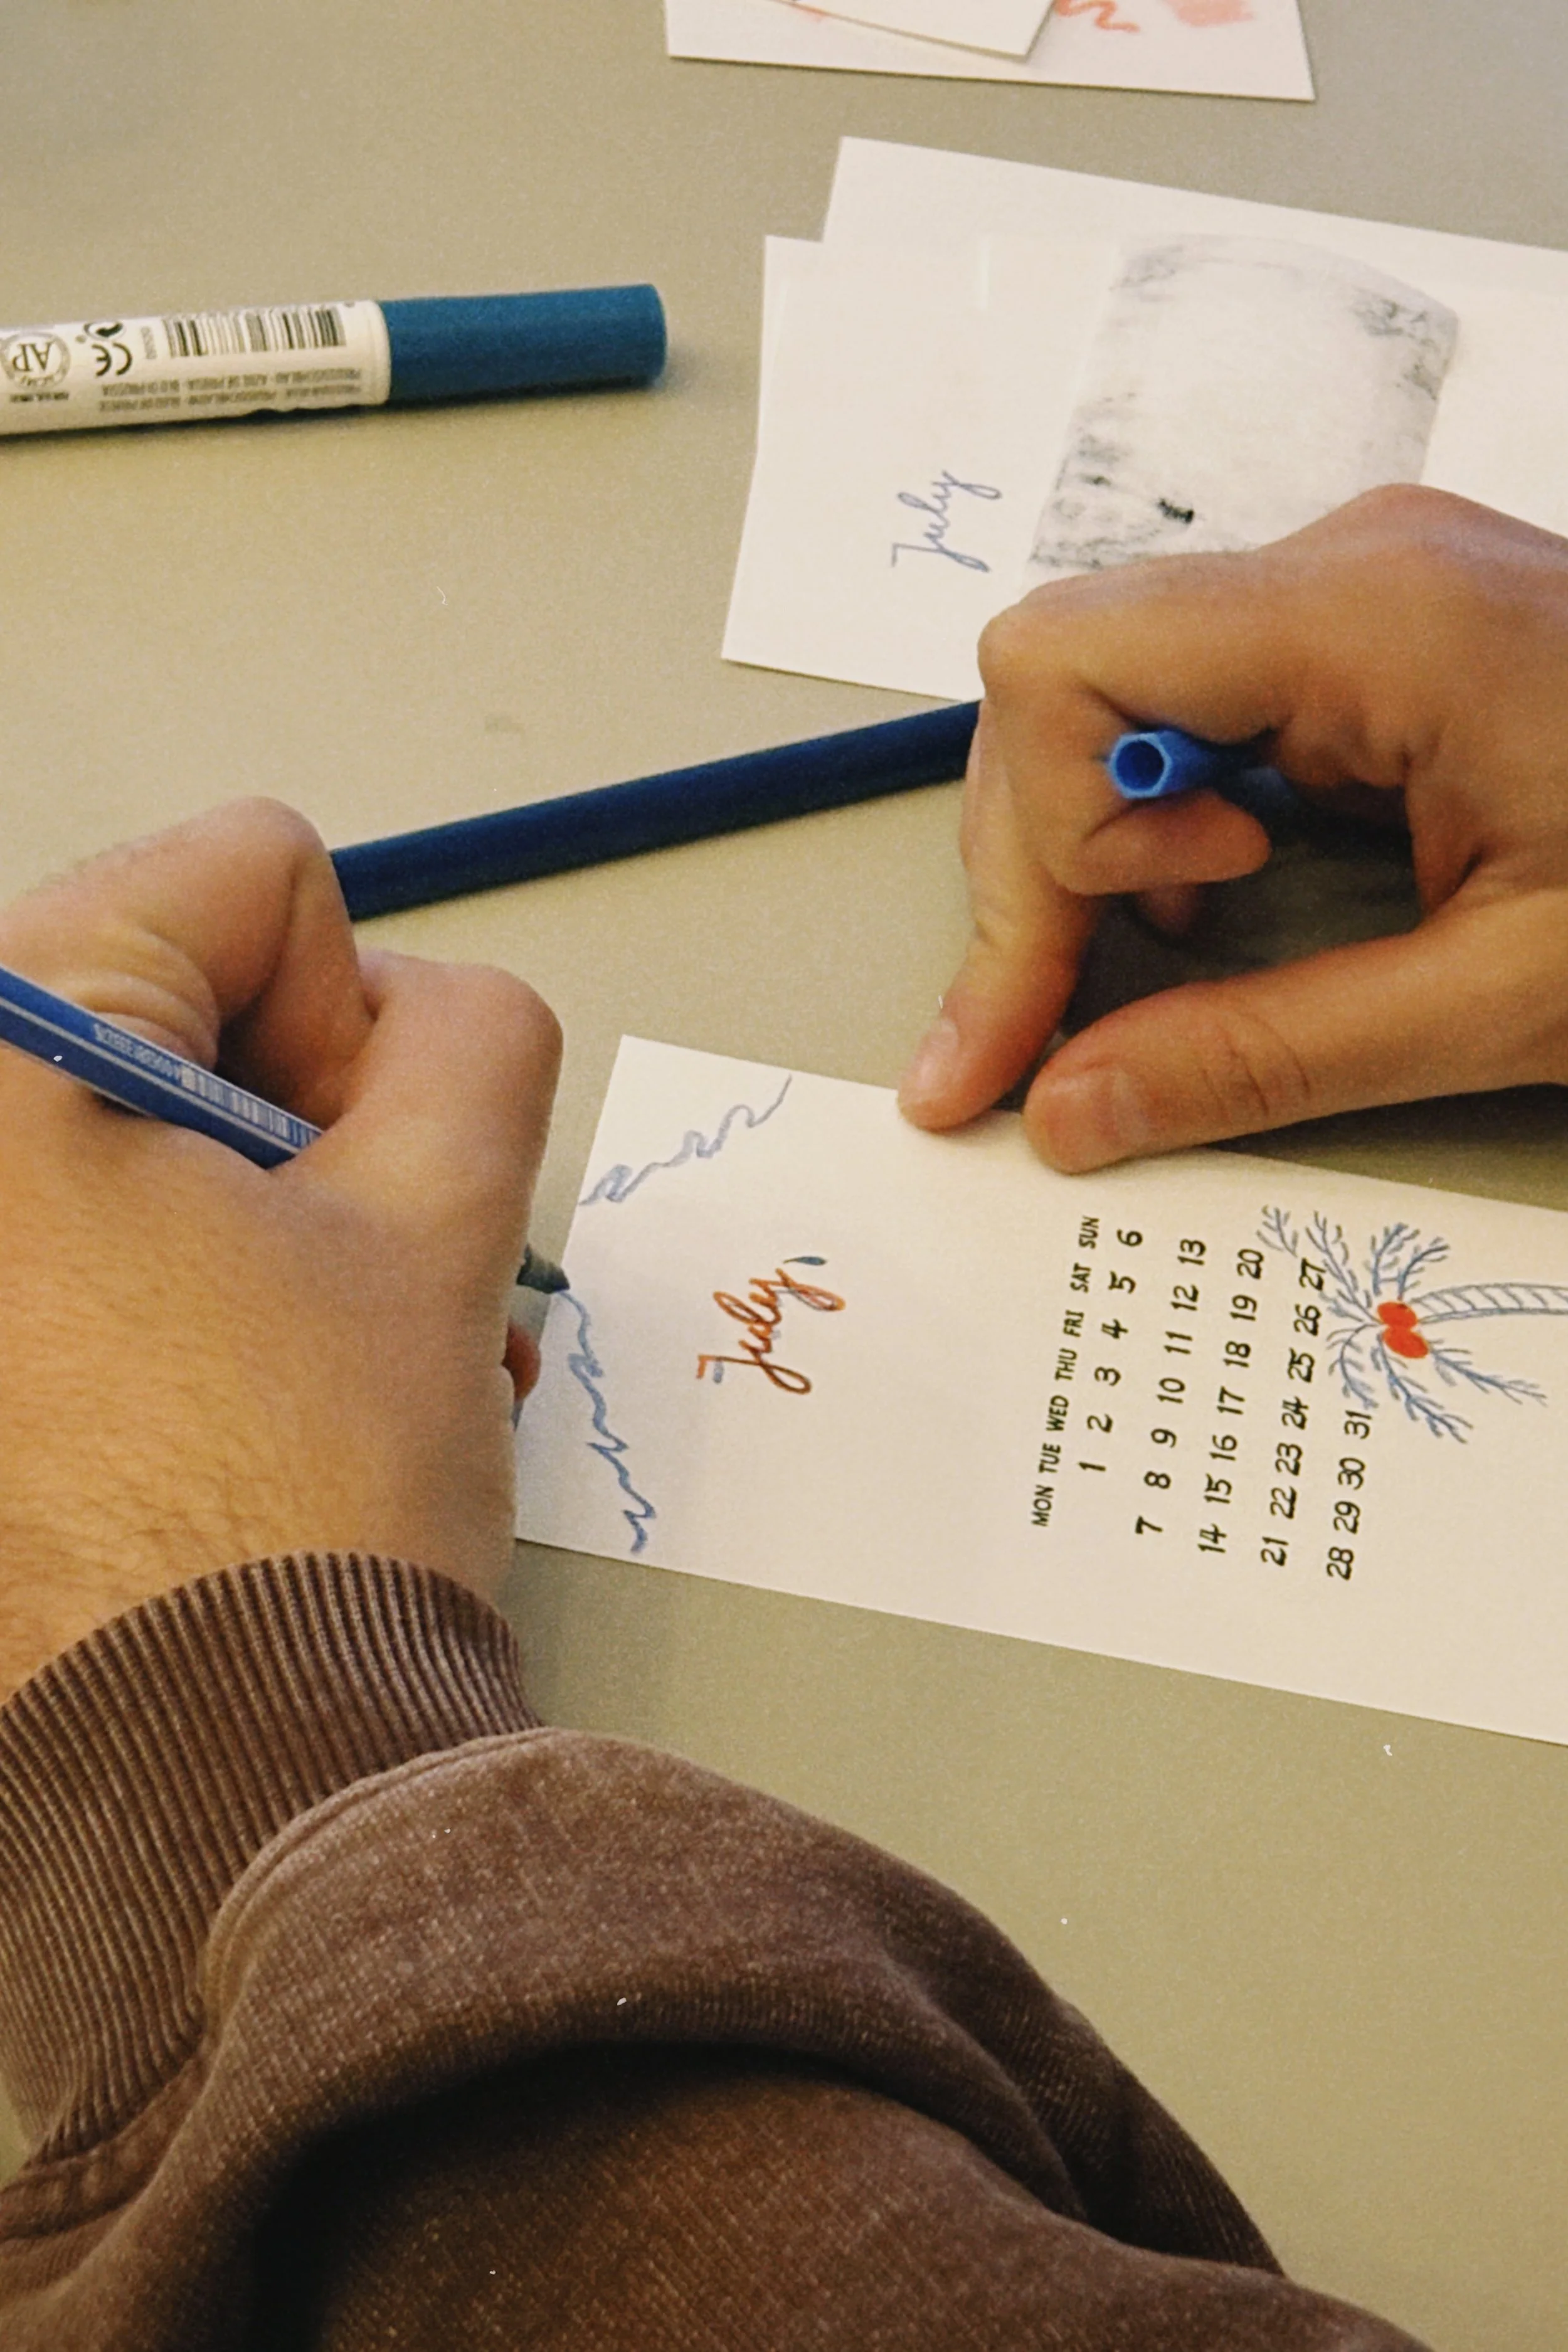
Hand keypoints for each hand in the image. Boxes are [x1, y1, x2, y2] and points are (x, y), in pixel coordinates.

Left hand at [0, 800, 558, 1697]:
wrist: (217, 1782)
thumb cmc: (295, 1513)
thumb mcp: (437, 1222)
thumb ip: (476, 1036)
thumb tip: (432, 1010)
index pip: (250, 876)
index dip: (362, 1013)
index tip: (369, 1173)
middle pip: (187, 995)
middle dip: (318, 1119)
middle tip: (364, 1260)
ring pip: (153, 1123)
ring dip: (283, 1210)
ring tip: (351, 1340)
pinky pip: (98, 1228)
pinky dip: (205, 1273)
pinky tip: (284, 1376)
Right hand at [899, 486, 1567, 1169]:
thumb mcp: (1510, 998)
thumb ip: (1269, 1056)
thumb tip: (1077, 1109)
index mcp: (1377, 619)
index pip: (1068, 671)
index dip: (1025, 856)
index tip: (1028, 1020)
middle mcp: (1348, 566)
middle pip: (1066, 679)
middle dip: (1039, 869)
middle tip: (1047, 1035)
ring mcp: (1359, 587)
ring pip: (1112, 688)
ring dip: (1095, 842)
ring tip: (1171, 947)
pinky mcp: (1372, 631)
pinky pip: (1195, 702)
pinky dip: (1167, 815)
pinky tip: (1230, 887)